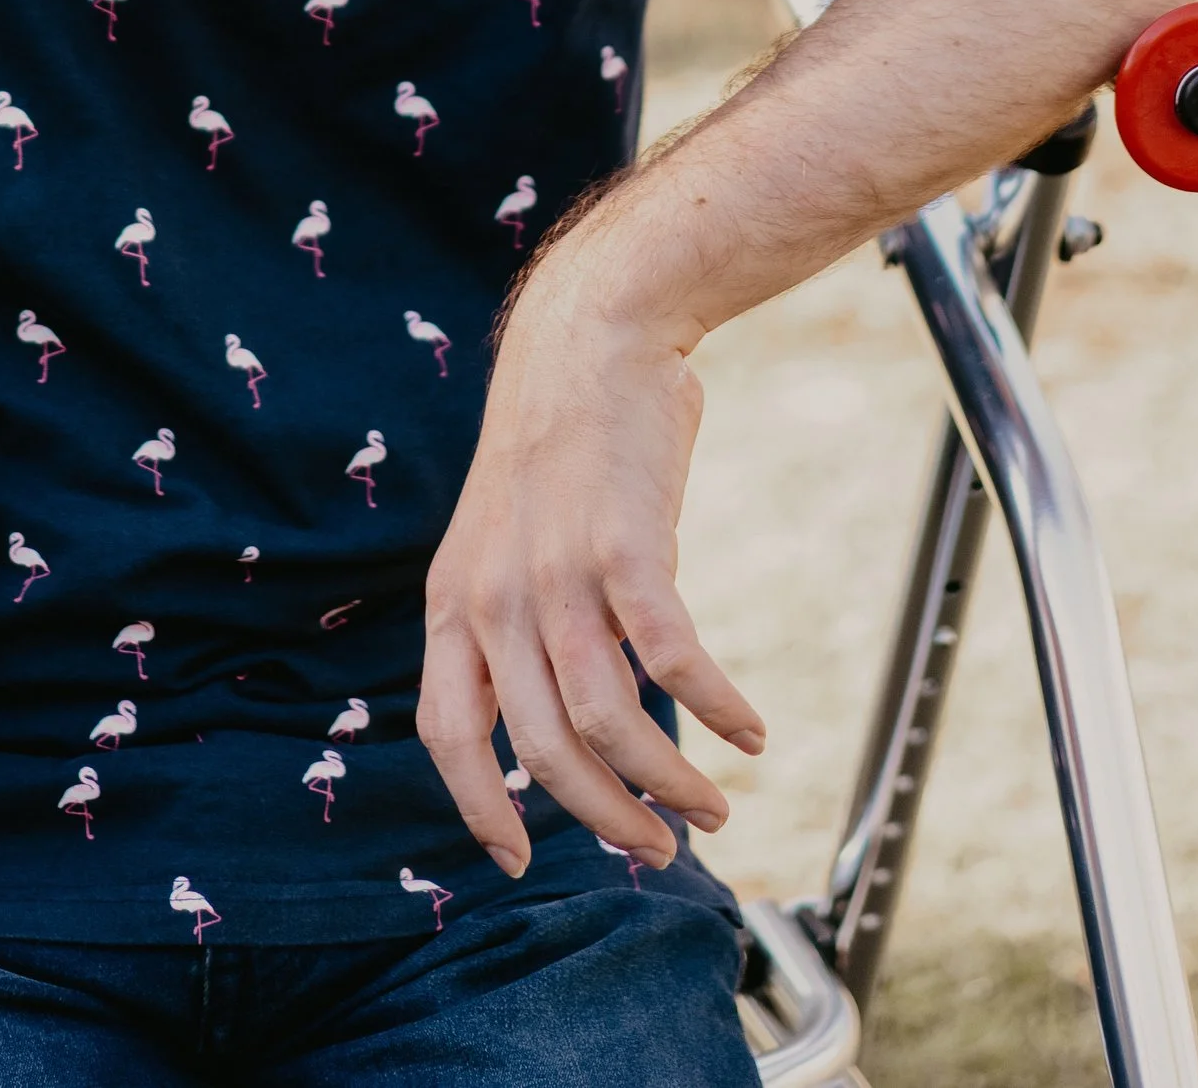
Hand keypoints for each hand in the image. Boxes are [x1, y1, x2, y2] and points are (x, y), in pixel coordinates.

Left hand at [419, 254, 763, 875]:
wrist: (590, 335)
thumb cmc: (561, 442)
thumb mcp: (504, 536)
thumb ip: (518, 620)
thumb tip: (569, 716)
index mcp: (454, 598)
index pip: (448, 733)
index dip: (477, 808)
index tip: (517, 862)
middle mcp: (494, 596)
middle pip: (544, 751)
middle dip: (606, 817)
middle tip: (658, 848)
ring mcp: (556, 573)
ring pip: (608, 724)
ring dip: (669, 783)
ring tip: (717, 807)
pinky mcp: (624, 547)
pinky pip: (672, 661)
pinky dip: (716, 711)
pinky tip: (750, 733)